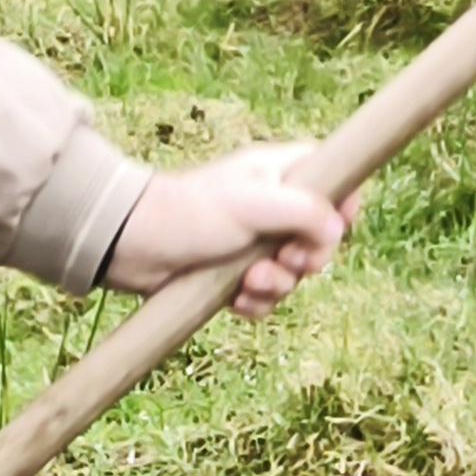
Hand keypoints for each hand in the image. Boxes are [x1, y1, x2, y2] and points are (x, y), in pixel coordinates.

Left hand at [105, 145, 349, 318]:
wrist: (132, 245)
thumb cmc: (190, 212)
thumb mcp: (254, 204)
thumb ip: (304, 211)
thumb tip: (337, 230)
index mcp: (280, 173)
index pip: (333, 180)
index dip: (343, 205)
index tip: (335, 227)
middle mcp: (272, 206)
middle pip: (320, 236)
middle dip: (306, 258)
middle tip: (286, 259)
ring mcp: (255, 242)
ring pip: (294, 272)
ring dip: (277, 284)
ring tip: (250, 280)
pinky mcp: (236, 273)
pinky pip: (267, 295)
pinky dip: (256, 301)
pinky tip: (237, 298)